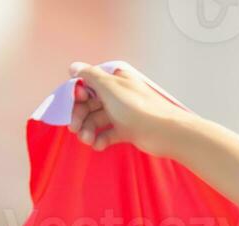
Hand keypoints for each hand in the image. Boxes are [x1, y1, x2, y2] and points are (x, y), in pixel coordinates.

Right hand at [65, 61, 192, 156]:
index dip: (78, 95)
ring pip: (97, 120)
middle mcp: (118, 95)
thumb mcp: (110, 86)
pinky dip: (101, 139)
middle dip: (80, 116)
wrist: (164, 132)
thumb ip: (90, 75)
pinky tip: (98, 145)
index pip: (88, 85)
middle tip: (75, 129)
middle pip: (90, 104)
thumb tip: (73, 67)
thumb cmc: (137, 107)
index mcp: (115, 81)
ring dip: (89, 130)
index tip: (77, 102)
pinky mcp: (127, 130)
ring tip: (87, 140)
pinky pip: (108, 133)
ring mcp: (122, 113)